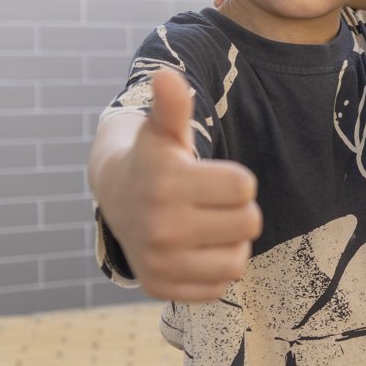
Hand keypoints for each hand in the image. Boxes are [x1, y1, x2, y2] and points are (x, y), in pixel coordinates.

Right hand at [96, 69, 260, 300]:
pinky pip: (219, 287)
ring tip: (207, 227)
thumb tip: (166, 75)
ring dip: (231, 243)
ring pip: (238, 260)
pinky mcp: (161, 289)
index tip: (213, 178)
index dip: (237, 181)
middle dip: (238, 211)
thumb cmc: (154, 160)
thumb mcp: (163, 132)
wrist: (117, 200)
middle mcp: (160, 228)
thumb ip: (172, 106)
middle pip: (249, 223)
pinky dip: (215, 271)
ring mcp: (159, 263)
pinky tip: (195, 251)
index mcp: (167, 184)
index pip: (245, 187)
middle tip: (211, 204)